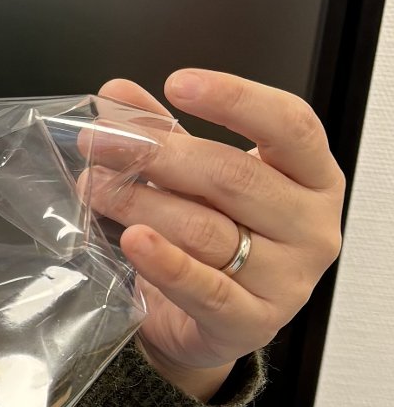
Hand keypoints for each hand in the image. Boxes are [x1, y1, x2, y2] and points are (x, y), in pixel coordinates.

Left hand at [82, 69, 344, 387]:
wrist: (212, 321)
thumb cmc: (217, 235)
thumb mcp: (195, 177)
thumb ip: (161, 132)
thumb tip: (115, 94)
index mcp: (312, 176)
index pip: (290, 125)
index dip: (236, 99)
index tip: (179, 84)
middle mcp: (311, 225)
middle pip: (232, 177)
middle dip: (156, 154)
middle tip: (100, 142)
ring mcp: (289, 278)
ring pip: (206, 229)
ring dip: (139, 203)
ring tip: (94, 186)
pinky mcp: (253, 323)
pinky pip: (205, 288)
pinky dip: (164, 262)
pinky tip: (134, 241)